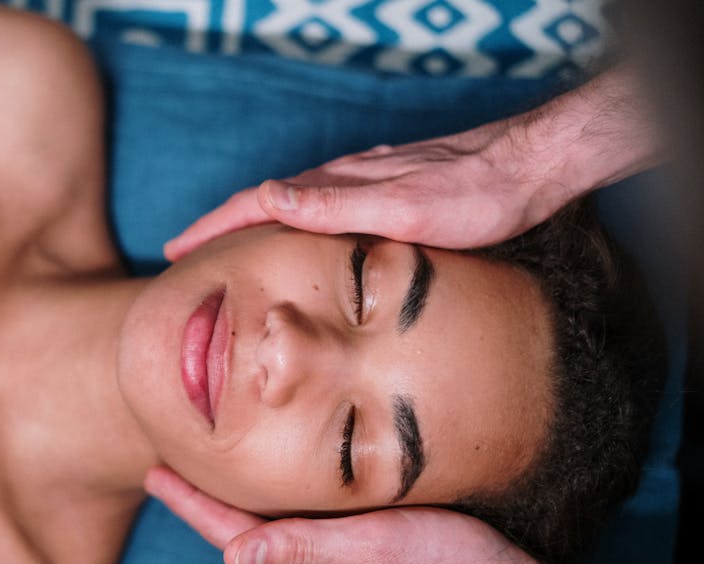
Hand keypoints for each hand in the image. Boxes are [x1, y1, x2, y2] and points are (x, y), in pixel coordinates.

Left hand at [144, 467, 588, 563]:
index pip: (229, 530)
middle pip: (240, 528)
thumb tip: (232, 556)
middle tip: (169, 466)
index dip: (189, 503)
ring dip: (234, 501)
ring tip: (210, 473)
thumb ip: (302, 546)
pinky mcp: (361, 550)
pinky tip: (282, 487)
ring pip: (269, 526)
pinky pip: (299, 525)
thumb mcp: (371, 547)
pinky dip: (275, 502)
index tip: (154, 473)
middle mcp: (312, 563)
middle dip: (202, 500)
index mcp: (305, 561)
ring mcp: (335, 560)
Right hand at [163, 68, 656, 259]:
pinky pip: (319, 207)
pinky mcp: (383, 191)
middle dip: (219, 228)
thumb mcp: (401, 208)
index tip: (174, 251)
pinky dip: (290, 224)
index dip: (210, 228)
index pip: (254, 204)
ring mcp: (362, 183)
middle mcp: (342, 181)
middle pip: (262, 203)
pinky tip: (299, 237)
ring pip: (290, 205)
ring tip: (227, 250)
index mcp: (335, 186)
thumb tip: (264, 199)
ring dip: (251, 225)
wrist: (528, 167)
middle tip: (185, 255)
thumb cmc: (472, 195)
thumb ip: (333, 204)